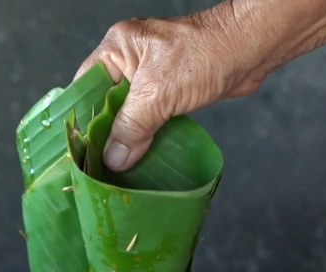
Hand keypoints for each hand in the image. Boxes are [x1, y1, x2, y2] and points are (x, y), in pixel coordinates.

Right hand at [74, 5, 269, 171]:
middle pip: (105, 103)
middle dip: (104, 133)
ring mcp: (151, 76)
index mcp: (118, 48)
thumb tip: (113, 158)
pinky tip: (142, 158)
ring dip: (127, 139)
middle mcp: (130, 60)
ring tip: (116, 168)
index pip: (85, 86)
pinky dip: (147, 137)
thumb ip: (131, 126)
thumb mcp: (158, 93)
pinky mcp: (170, 91)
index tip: (75, 148)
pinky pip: (150, 118)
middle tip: (96, 164)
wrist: (249, 50)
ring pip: (129, 114)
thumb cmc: (205, 55)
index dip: (80, 117)